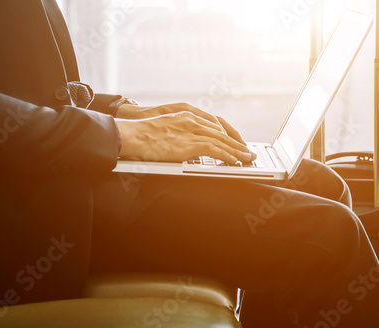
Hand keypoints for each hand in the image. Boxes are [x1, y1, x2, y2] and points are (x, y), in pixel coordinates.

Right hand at [115, 102, 247, 145]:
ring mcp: (191, 131)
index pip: (214, 123)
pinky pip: (215, 150)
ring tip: (247, 158)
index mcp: (185, 114)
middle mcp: (191, 120)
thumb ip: (176, 133)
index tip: (236, 142)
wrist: (130, 134)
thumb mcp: (162, 128)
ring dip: (237, 151)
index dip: (228, 134)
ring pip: (222, 140)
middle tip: (248, 151)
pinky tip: (234, 162)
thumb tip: (181, 145)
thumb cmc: (141, 134)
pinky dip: (227, 156)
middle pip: (221, 131)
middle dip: (236, 142)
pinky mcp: (190, 143)